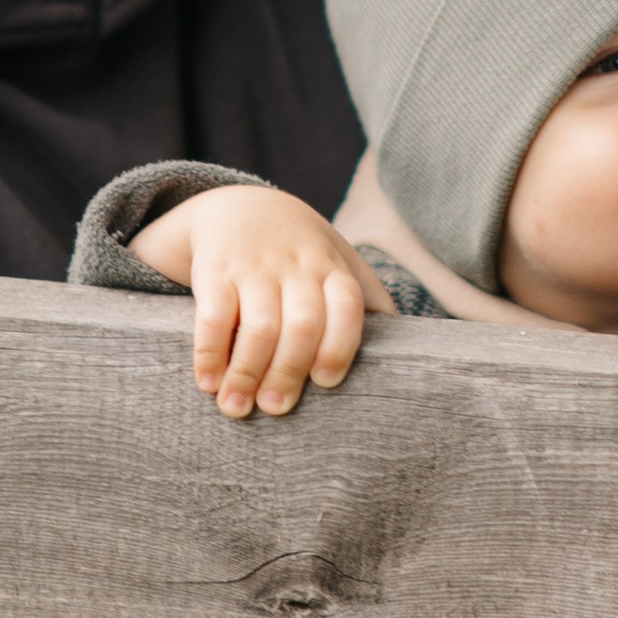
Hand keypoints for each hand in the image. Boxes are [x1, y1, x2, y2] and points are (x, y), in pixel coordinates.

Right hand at [131, 186, 388, 417]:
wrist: (243, 206)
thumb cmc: (302, 254)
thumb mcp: (340, 264)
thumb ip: (369, 303)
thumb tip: (409, 355)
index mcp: (333, 270)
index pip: (347, 305)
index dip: (340, 345)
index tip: (325, 383)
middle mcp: (297, 268)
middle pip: (302, 324)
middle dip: (289, 371)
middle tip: (277, 411)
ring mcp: (255, 269)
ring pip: (259, 325)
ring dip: (246, 372)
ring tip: (236, 408)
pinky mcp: (216, 272)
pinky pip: (213, 315)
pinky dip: (210, 352)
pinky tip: (208, 382)